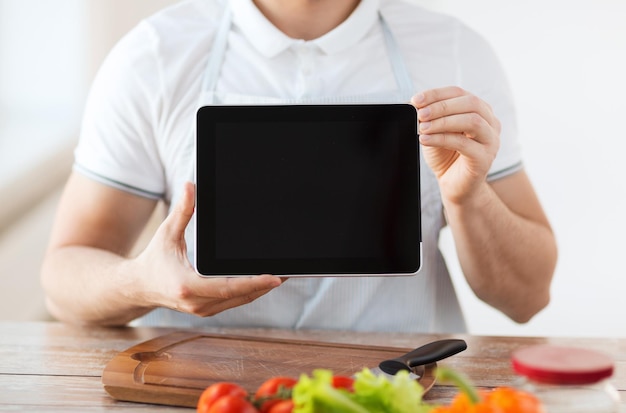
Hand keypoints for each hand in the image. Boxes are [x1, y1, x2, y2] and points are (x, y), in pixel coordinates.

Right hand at [132, 181, 281, 316]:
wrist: (138, 287)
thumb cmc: (153, 259)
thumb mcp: (167, 233)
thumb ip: (182, 211)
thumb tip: (190, 186)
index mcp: (188, 286)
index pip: (228, 288)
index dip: (254, 283)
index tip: (275, 278)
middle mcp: (197, 303)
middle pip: (240, 297)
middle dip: (266, 285)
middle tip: (290, 272)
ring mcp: (202, 310)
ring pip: (240, 302)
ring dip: (262, 290)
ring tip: (284, 275)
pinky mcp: (206, 311)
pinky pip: (234, 303)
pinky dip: (251, 293)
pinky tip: (265, 281)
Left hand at [411, 87, 500, 203]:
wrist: (454, 185)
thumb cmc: (446, 156)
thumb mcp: (435, 130)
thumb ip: (429, 116)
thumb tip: (412, 103)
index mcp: (480, 110)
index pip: (459, 93)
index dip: (436, 94)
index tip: (415, 100)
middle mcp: (490, 123)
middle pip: (470, 103)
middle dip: (441, 106)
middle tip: (419, 114)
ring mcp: (491, 140)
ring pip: (472, 121)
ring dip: (443, 122)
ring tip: (422, 127)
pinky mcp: (484, 158)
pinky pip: (464, 143)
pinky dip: (442, 139)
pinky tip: (426, 139)